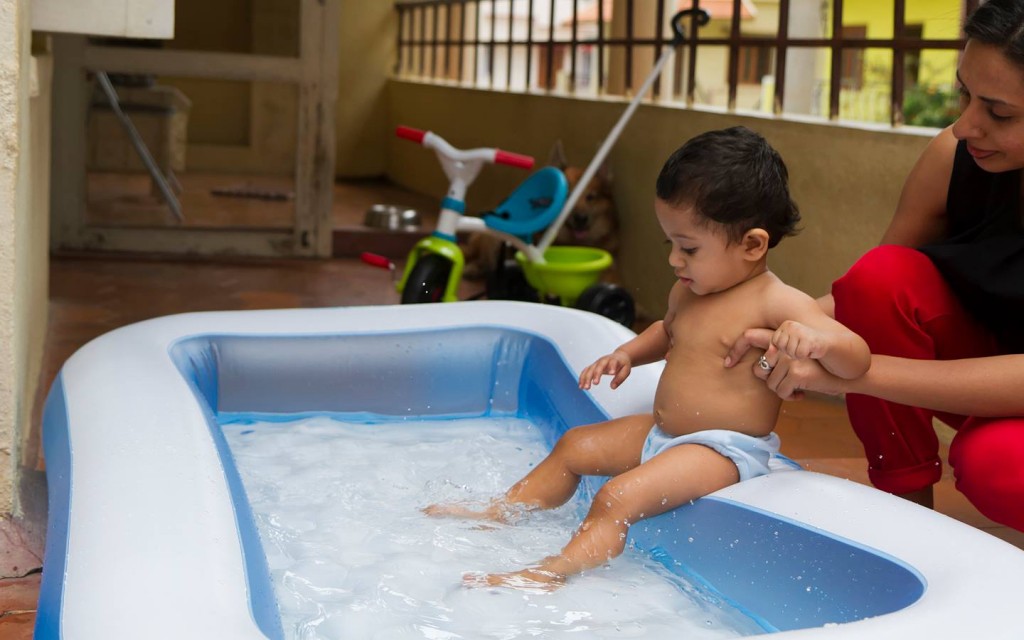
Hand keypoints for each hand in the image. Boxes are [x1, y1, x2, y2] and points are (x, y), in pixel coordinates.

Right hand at [579, 351, 631, 389]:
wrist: (619, 356)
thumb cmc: (623, 364)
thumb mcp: (626, 370)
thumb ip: (620, 378)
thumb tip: (612, 387)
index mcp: (613, 360)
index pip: (612, 362)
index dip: (612, 367)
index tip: (611, 373)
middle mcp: (603, 360)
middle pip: (598, 366)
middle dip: (596, 374)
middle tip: (595, 384)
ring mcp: (597, 363)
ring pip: (589, 369)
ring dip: (586, 378)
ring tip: (585, 388)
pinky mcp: (593, 366)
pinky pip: (585, 371)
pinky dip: (582, 378)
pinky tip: (581, 386)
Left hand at [724, 328, 845, 399]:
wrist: (845, 372)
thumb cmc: (817, 367)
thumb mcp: (795, 355)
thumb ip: (776, 354)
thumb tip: (755, 368)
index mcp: (781, 336)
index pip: (749, 336)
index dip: (735, 350)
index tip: (726, 363)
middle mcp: (784, 343)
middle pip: (758, 369)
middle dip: (770, 379)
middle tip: (787, 380)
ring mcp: (789, 357)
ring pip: (770, 384)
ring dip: (783, 389)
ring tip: (799, 384)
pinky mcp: (796, 372)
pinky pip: (781, 392)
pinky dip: (791, 396)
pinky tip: (803, 391)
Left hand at [771, 320, 829, 359]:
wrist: (827, 344)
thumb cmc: (805, 345)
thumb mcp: (789, 342)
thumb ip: (777, 345)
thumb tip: (770, 349)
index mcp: (786, 324)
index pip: (775, 342)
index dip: (783, 348)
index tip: (794, 345)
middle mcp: (792, 325)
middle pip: (781, 347)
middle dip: (789, 352)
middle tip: (800, 348)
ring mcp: (800, 332)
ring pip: (790, 352)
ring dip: (798, 355)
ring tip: (805, 349)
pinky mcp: (808, 340)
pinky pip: (799, 355)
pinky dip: (805, 356)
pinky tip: (810, 351)